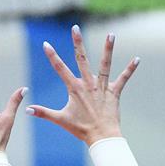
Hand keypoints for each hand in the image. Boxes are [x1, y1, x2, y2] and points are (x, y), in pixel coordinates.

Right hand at [28, 25, 138, 144]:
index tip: (46, 44)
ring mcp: (102, 87)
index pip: (60, 69)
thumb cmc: (81, 129)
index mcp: (75, 89)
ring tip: (111, 34)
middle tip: (75, 28)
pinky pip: (123, 79)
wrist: (101, 137)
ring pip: (105, 64)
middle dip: (77, 43)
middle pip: (82, 59)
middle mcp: (88, 84)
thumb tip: (27, 109)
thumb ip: (43, 113)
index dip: (52, 56)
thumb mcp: (60, 120)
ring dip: (108, 49)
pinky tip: (137, 59)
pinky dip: (130, 69)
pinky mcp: (114, 92)